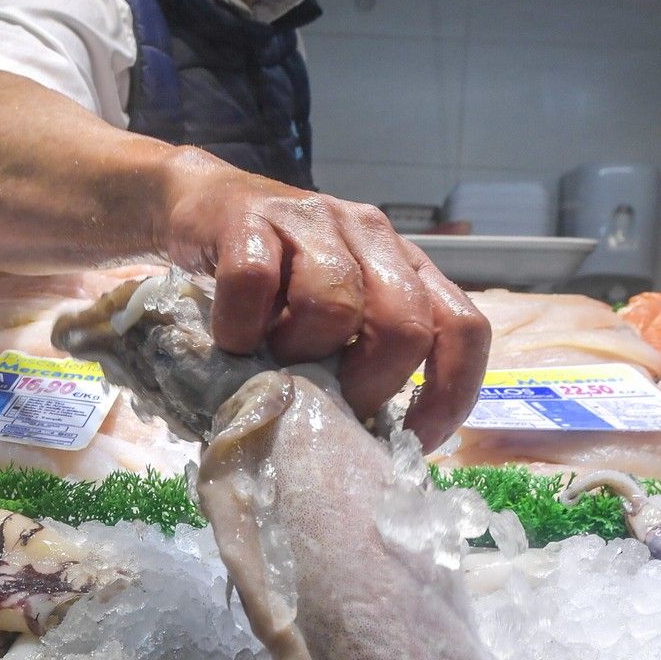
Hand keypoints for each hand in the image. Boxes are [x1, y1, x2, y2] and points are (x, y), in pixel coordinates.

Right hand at [161, 153, 489, 449]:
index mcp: (404, 266)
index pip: (463, 328)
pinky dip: (239, 326)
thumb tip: (361, 453)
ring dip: (299, 352)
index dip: (448, 394)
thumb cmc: (271, 287)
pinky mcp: (249, 218)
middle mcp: (371, 236)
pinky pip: (253, 281)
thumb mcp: (326, 322)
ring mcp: (312, 221)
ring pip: (334, 302)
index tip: (409, 440)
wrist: (198, 206)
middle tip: (327, 402)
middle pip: (405, 322)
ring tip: (271, 360)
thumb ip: (353, 363)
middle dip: (369, 384)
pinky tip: (231, 337)